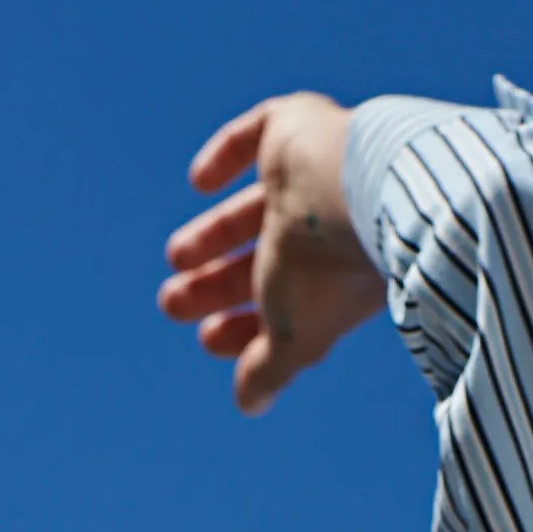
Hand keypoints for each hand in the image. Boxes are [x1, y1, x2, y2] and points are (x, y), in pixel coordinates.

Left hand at [160, 94, 385, 415]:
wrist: (359, 195)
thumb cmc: (328, 274)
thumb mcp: (292, 336)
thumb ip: (270, 371)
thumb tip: (249, 405)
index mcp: (334, 279)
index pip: (283, 305)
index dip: (245, 325)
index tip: (209, 340)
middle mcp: (325, 229)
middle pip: (262, 259)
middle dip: (217, 285)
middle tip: (173, 303)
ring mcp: (313, 177)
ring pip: (255, 209)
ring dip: (213, 235)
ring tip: (175, 258)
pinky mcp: (297, 126)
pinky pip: (256, 135)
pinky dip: (226, 156)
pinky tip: (198, 182)